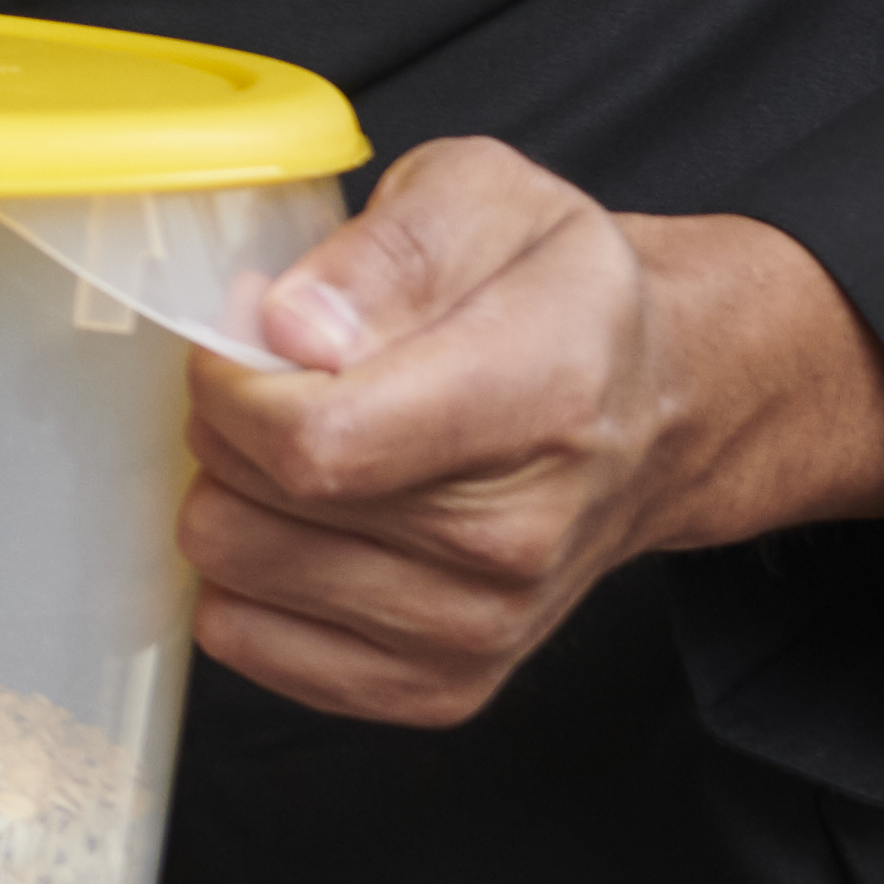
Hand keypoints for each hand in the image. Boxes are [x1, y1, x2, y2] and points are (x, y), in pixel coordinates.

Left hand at [178, 138, 883, 729]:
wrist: (653, 408)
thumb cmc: (555, 294)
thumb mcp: (487, 196)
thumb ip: (386, 250)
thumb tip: (289, 328)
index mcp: (541, 397)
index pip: (318, 441)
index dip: (235, 382)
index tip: (247, 340)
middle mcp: (521, 535)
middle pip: (265, 500)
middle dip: (230, 422)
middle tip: (288, 381)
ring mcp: (483, 626)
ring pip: (235, 570)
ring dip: (236, 495)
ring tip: (310, 446)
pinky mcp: (441, 687)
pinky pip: (248, 641)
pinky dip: (247, 577)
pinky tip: (310, 521)